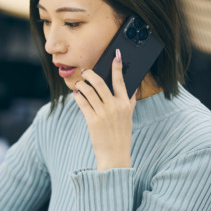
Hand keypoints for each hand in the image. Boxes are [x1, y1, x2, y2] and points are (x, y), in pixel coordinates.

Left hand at [73, 49, 137, 170]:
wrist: (115, 155)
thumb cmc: (121, 135)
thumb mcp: (129, 117)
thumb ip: (130, 102)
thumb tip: (133, 88)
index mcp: (125, 104)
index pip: (121, 81)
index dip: (117, 66)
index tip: (115, 55)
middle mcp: (114, 107)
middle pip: (100, 83)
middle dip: (90, 74)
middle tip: (85, 71)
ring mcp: (103, 113)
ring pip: (89, 91)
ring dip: (82, 85)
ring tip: (79, 84)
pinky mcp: (92, 120)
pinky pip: (82, 103)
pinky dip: (78, 96)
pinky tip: (76, 95)